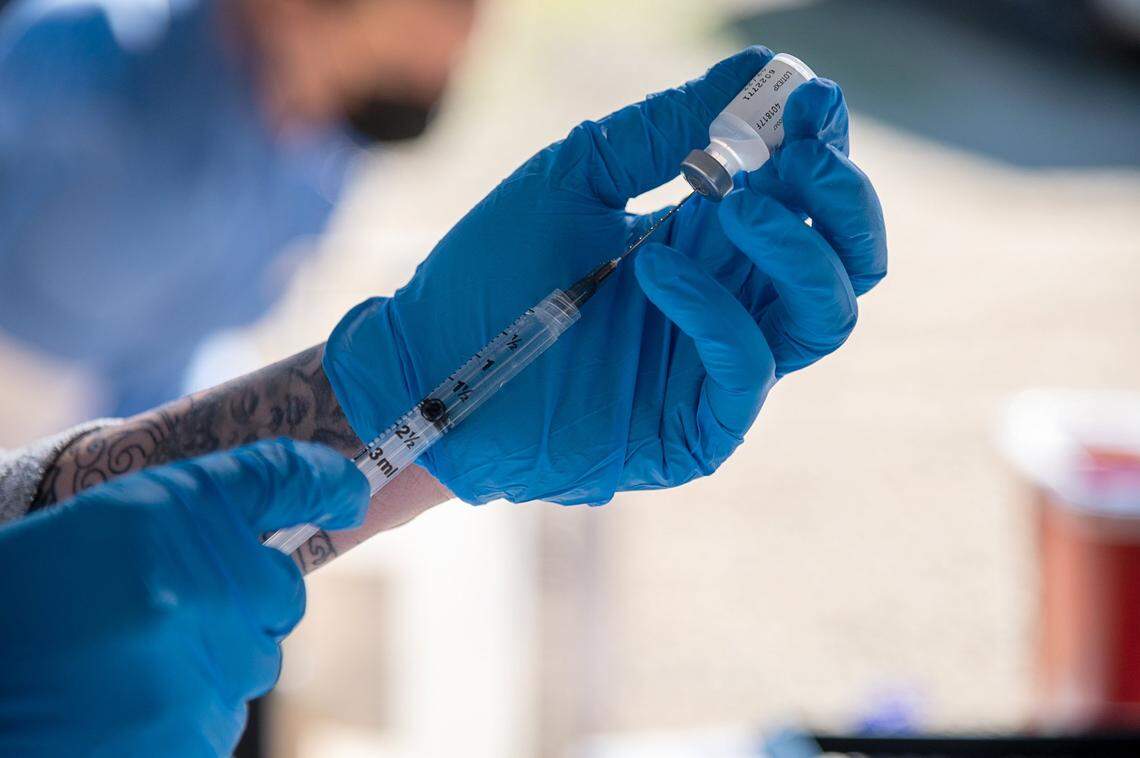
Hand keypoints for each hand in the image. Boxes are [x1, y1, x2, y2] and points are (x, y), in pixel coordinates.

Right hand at [0, 440, 367, 755]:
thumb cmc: (31, 598)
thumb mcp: (112, 526)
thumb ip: (201, 519)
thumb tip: (300, 521)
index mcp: (171, 516)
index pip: (280, 478)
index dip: (323, 481)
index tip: (349, 493)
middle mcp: (200, 589)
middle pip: (279, 594)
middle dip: (242, 603)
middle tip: (168, 614)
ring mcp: (199, 674)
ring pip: (252, 663)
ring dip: (209, 664)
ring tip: (128, 668)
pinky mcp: (189, 744)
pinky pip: (222, 720)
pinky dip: (186, 714)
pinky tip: (126, 707)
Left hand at [325, 46, 886, 504]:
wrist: (426, 365)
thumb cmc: (490, 271)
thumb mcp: (576, 178)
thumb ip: (662, 130)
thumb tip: (760, 66)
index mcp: (709, 240)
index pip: (808, 197)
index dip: (825, 148)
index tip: (809, 103)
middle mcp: (729, 301)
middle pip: (844, 260)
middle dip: (842, 202)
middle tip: (802, 156)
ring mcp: (715, 369)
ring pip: (822, 318)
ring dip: (797, 253)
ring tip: (734, 209)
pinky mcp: (692, 429)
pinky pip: (747, 373)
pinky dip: (719, 315)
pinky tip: (659, 268)